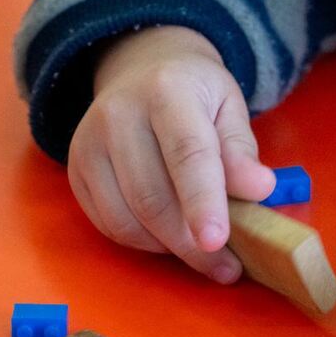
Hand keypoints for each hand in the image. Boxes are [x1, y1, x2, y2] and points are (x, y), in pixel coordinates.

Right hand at [67, 25, 273, 282]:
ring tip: (199, 251)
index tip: (218, 241)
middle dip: (190, 244)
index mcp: (167, 90)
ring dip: (167, 248)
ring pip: (126, 219)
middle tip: (226, 267)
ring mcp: (89, 144)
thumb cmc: (194, 94)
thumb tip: (258, 189)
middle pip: (151, 197)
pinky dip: (142, 243)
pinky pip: (109, 225)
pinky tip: (167, 237)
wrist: (139, 69)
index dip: (203, 202)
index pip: (186, 154)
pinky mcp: (76, 171)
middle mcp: (118, 114)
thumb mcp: (229, 107)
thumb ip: (241, 150)